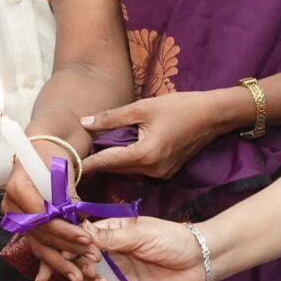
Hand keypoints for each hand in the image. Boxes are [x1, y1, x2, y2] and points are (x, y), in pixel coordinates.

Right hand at [1, 158, 98, 280]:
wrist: (40, 152)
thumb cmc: (50, 156)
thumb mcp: (61, 170)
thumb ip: (68, 197)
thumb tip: (80, 220)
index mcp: (17, 188)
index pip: (40, 216)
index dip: (63, 230)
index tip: (86, 238)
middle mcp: (11, 206)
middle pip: (40, 234)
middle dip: (67, 248)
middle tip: (91, 257)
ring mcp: (16, 219)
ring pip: (38, 244)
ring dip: (60, 261)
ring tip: (79, 276)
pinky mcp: (25, 227)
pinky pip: (38, 245)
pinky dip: (49, 261)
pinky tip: (51, 277)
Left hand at [81, 88, 245, 182]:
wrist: (213, 116)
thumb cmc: (179, 107)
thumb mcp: (142, 107)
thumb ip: (112, 117)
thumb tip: (84, 123)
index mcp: (145, 155)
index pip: (108, 162)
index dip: (87, 163)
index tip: (68, 166)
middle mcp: (153, 170)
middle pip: (116, 168)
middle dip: (98, 163)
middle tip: (75, 157)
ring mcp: (161, 174)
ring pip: (128, 170)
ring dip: (112, 162)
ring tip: (92, 153)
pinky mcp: (167, 172)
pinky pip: (140, 169)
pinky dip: (127, 162)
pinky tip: (117, 151)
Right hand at [87, 216, 210, 280]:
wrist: (199, 262)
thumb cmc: (171, 239)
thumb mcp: (140, 233)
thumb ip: (111, 237)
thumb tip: (82, 234)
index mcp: (112, 232)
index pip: (84, 237)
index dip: (75, 243)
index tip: (76, 250)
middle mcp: (111, 252)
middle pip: (83, 259)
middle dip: (80, 264)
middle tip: (90, 268)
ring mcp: (118, 272)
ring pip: (91, 277)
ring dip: (89, 280)